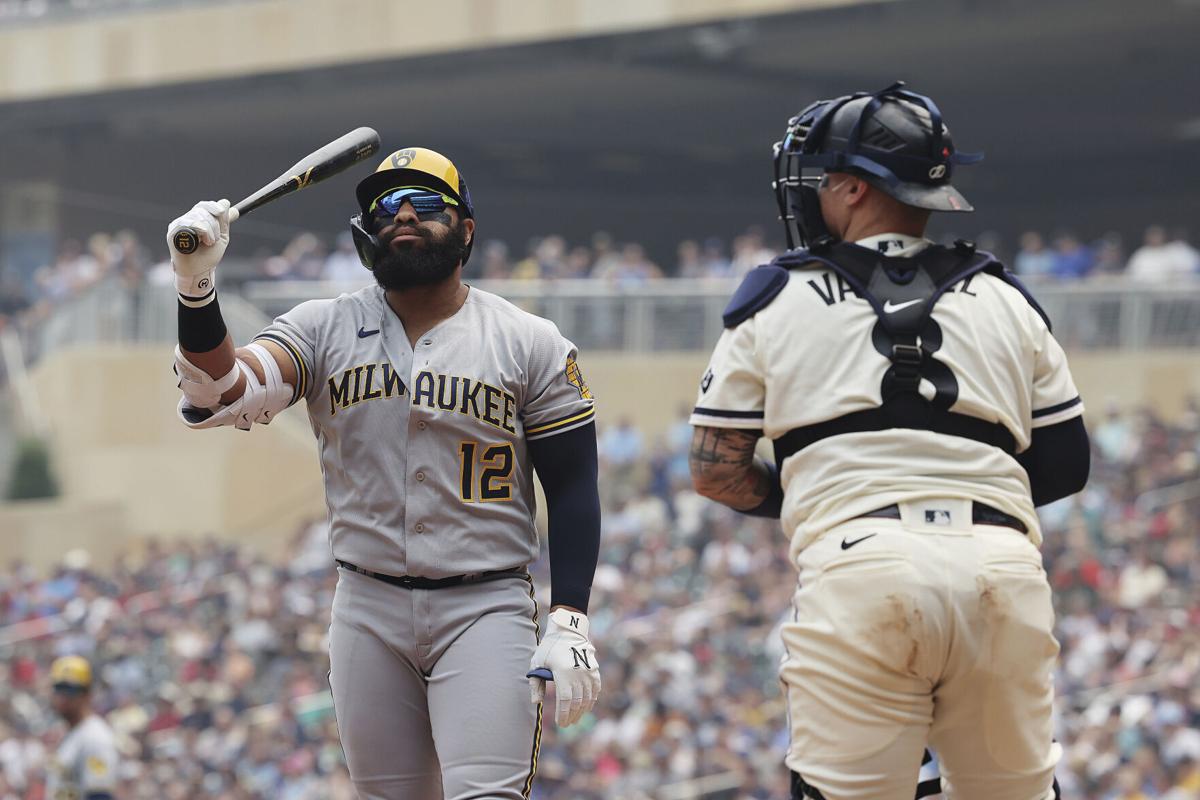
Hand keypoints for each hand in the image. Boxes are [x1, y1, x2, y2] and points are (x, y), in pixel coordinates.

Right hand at [166, 199, 238, 296]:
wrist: (199, 271)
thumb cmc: (207, 256)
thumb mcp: (221, 237)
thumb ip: (223, 221)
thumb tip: (226, 203)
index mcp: (196, 220)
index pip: (204, 205)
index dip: (215, 206)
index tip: (222, 211)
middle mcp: (186, 220)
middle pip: (203, 209)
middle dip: (215, 224)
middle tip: (215, 239)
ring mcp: (179, 225)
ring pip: (200, 215)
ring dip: (211, 231)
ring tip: (208, 243)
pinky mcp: (174, 232)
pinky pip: (192, 223)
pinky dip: (203, 231)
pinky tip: (202, 242)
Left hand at [527, 608, 600, 726]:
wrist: (568, 631)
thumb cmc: (549, 647)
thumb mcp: (537, 662)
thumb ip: (536, 683)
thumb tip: (536, 702)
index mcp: (563, 673)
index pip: (565, 700)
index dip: (563, 714)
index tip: (560, 724)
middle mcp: (578, 674)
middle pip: (576, 702)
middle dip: (571, 715)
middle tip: (567, 724)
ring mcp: (588, 672)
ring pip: (587, 698)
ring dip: (581, 711)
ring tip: (575, 718)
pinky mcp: (594, 670)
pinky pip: (595, 689)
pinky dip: (591, 700)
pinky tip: (586, 707)